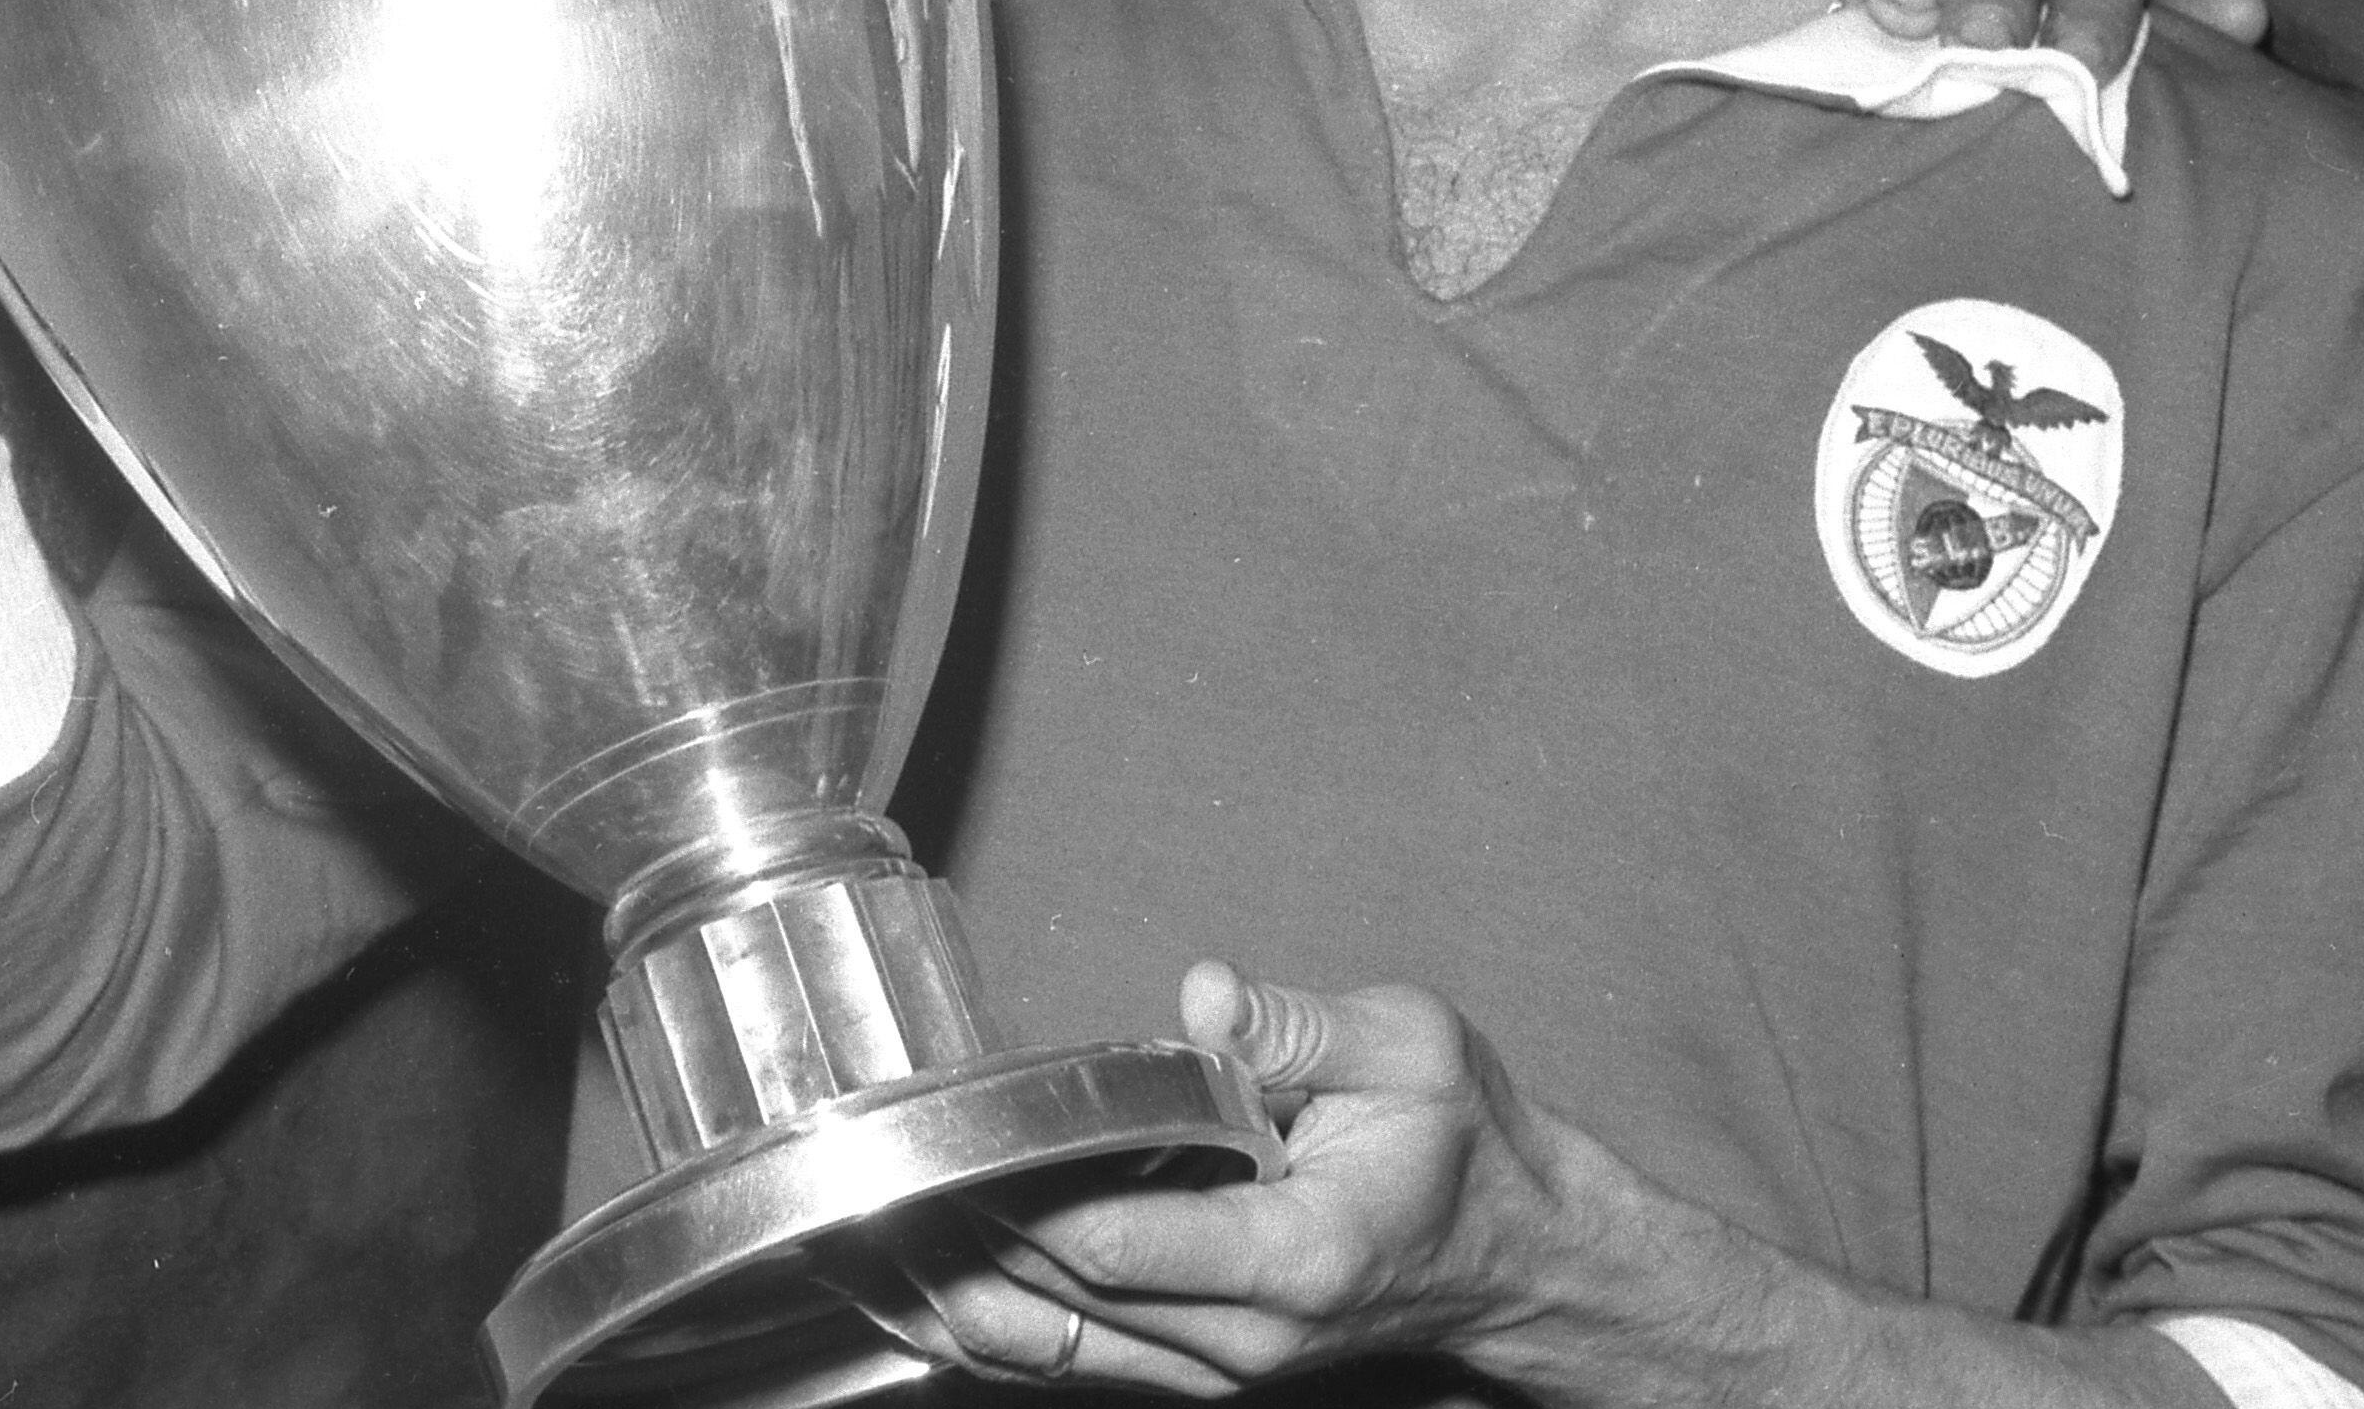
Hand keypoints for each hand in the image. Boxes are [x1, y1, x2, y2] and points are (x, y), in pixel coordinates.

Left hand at [862, 964, 1581, 1392]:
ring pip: (1044, 1348)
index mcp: (1296, 1253)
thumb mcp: (1410, 1047)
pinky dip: (982, 1325)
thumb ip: (1297, 1026)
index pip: (1114, 1240)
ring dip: (943, 1293)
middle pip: (1054, 1300)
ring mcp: (1217, 1368)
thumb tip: (1205, 993)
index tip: (931, 1145)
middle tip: (844, 1176)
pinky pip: (1066, 1360)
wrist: (1518, 1257)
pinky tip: (908, 1282)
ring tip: (846, 1229)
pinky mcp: (1195, 1370)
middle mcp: (1245, 1336)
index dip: (1010, 1199)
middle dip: (946, 1242)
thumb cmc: (1463, 1146)